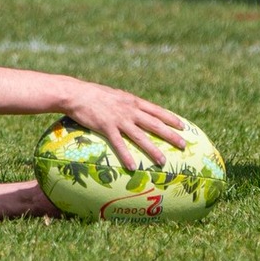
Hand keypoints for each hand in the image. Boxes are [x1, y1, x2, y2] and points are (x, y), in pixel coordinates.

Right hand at [60, 83, 190, 171]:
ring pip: (140, 136)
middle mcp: (129, 110)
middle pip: (154, 124)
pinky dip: (126, 155)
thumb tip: (135, 110)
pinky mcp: (106, 127)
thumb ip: (126, 103)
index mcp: (132, 101)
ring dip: (153, 149)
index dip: (171, 118)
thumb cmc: (94, 95)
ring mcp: (118, 119)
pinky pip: (119, 144)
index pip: (156, 110)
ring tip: (163, 161)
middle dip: (170, 135)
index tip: (183, 126)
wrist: (76, 94)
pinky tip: (133, 167)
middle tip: (183, 145)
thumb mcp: (115, 96)